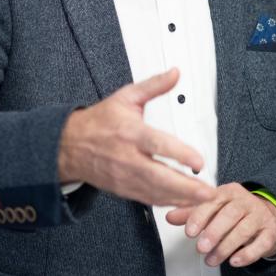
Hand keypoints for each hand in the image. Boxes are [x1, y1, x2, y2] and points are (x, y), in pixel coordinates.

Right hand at [57, 68, 215, 207]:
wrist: (68, 146)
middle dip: (185, 187)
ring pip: (154, 192)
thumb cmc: (99, 121)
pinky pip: (147, 199)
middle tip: (207, 190)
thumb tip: (175, 72)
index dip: (180, 154)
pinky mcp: (122, 189)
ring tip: (203, 198)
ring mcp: (124, 177)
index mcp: (131, 133)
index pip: (158, 145)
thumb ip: (154, 85)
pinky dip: (167, 203)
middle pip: (159, 177)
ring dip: (180, 198)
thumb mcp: (126, 97)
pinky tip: (185, 202)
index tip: (198, 162)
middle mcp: (128, 158)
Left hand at [166, 182, 275, 267]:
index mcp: (230, 193)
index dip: (201, 216)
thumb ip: (192, 213)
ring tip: (212, 259)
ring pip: (244, 230)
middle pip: (231, 214)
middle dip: (214, 232)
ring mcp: (260, 216)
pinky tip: (235, 260)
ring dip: (225, 247)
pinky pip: (261, 243)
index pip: (214, 200)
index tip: (190, 231)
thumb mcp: (214, 209)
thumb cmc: (237, 213)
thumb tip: (170, 216)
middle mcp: (246, 202)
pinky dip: (247, 254)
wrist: (268, 217)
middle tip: (201, 247)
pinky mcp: (270, 232)